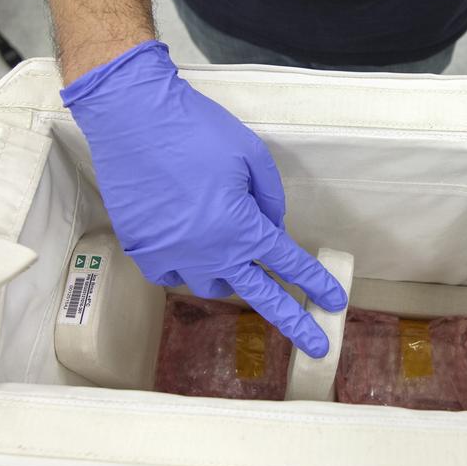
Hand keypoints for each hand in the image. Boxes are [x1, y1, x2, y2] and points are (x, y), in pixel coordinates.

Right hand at [62, 41, 347, 356]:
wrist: (133, 119)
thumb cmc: (197, 130)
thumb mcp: (251, 156)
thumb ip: (269, 198)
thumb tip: (272, 226)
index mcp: (242, 229)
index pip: (289, 265)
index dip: (315, 283)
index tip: (333, 303)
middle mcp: (210, 252)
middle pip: (259, 296)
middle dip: (293, 323)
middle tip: (316, 346)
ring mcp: (173, 255)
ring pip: (212, 284)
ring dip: (231, 277)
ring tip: (236, 262)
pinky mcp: (142, 248)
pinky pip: (171, 274)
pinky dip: (185, 267)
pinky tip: (190, 250)